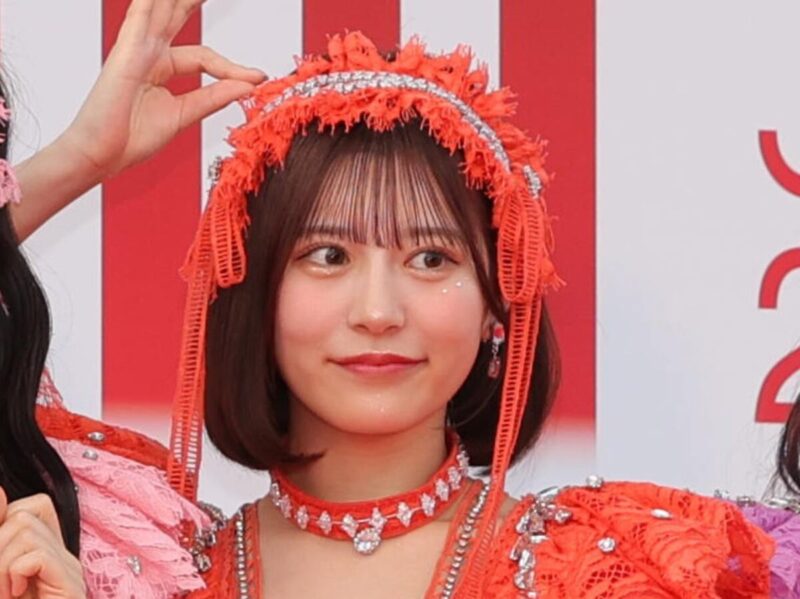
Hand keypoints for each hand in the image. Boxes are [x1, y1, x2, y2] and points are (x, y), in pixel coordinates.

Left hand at [0, 488, 84, 598]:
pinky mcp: (71, 585)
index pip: (35, 505)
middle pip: (25, 514)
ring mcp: (70, 569)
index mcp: (48, 551)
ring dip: (2, 564)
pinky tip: (17, 593)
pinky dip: (14, 573)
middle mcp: (64, 555)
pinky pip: (38, 556)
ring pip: (27, 531)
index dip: (6, 520)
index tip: (2, 561)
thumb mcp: (0, 571)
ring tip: (6, 592)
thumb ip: (1, 536)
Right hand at [59, 0, 264, 176]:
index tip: (258, 77)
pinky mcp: (126, 52)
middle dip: (195, 1)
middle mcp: (148, 52)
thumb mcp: (185, 114)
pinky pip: (141, 16)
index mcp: (160, 67)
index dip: (232, 67)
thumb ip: (215, 96)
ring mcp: (136, 49)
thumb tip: (249, 85)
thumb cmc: (132, 138)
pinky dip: (152, 3)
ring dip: (179, 0)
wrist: (103, 154)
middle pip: (177, 16)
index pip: (204, 56)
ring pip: (162, 9)